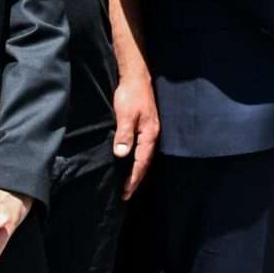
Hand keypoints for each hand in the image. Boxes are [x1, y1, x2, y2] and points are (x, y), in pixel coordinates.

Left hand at [111, 71, 160, 199]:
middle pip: (145, 163)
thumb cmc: (131, 94)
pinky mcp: (145, 127)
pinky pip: (142, 149)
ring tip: (128, 184)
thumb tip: (121, 155)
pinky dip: (136, 160)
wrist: (136, 77)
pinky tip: (130, 162)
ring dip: (136, 171)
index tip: (125, 193)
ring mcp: (150, 131)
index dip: (133, 179)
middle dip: (136, 180)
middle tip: (126, 195)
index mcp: (149, 135)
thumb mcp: (125, 114)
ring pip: (144, 157)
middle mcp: (152, 135)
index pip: (141, 163)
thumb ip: (124, 135)